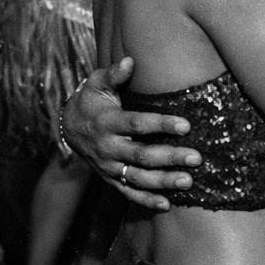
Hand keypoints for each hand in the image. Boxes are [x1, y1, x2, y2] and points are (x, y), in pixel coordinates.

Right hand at [61, 58, 201, 210]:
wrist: (68, 127)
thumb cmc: (90, 100)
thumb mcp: (96, 83)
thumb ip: (113, 74)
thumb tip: (130, 61)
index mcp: (107, 121)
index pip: (137, 124)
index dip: (161, 125)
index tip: (186, 126)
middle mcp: (108, 147)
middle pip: (142, 155)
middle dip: (170, 157)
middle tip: (196, 157)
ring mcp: (109, 166)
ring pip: (138, 177)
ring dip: (163, 181)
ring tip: (188, 181)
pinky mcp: (110, 178)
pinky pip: (128, 193)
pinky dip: (146, 200)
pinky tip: (167, 204)